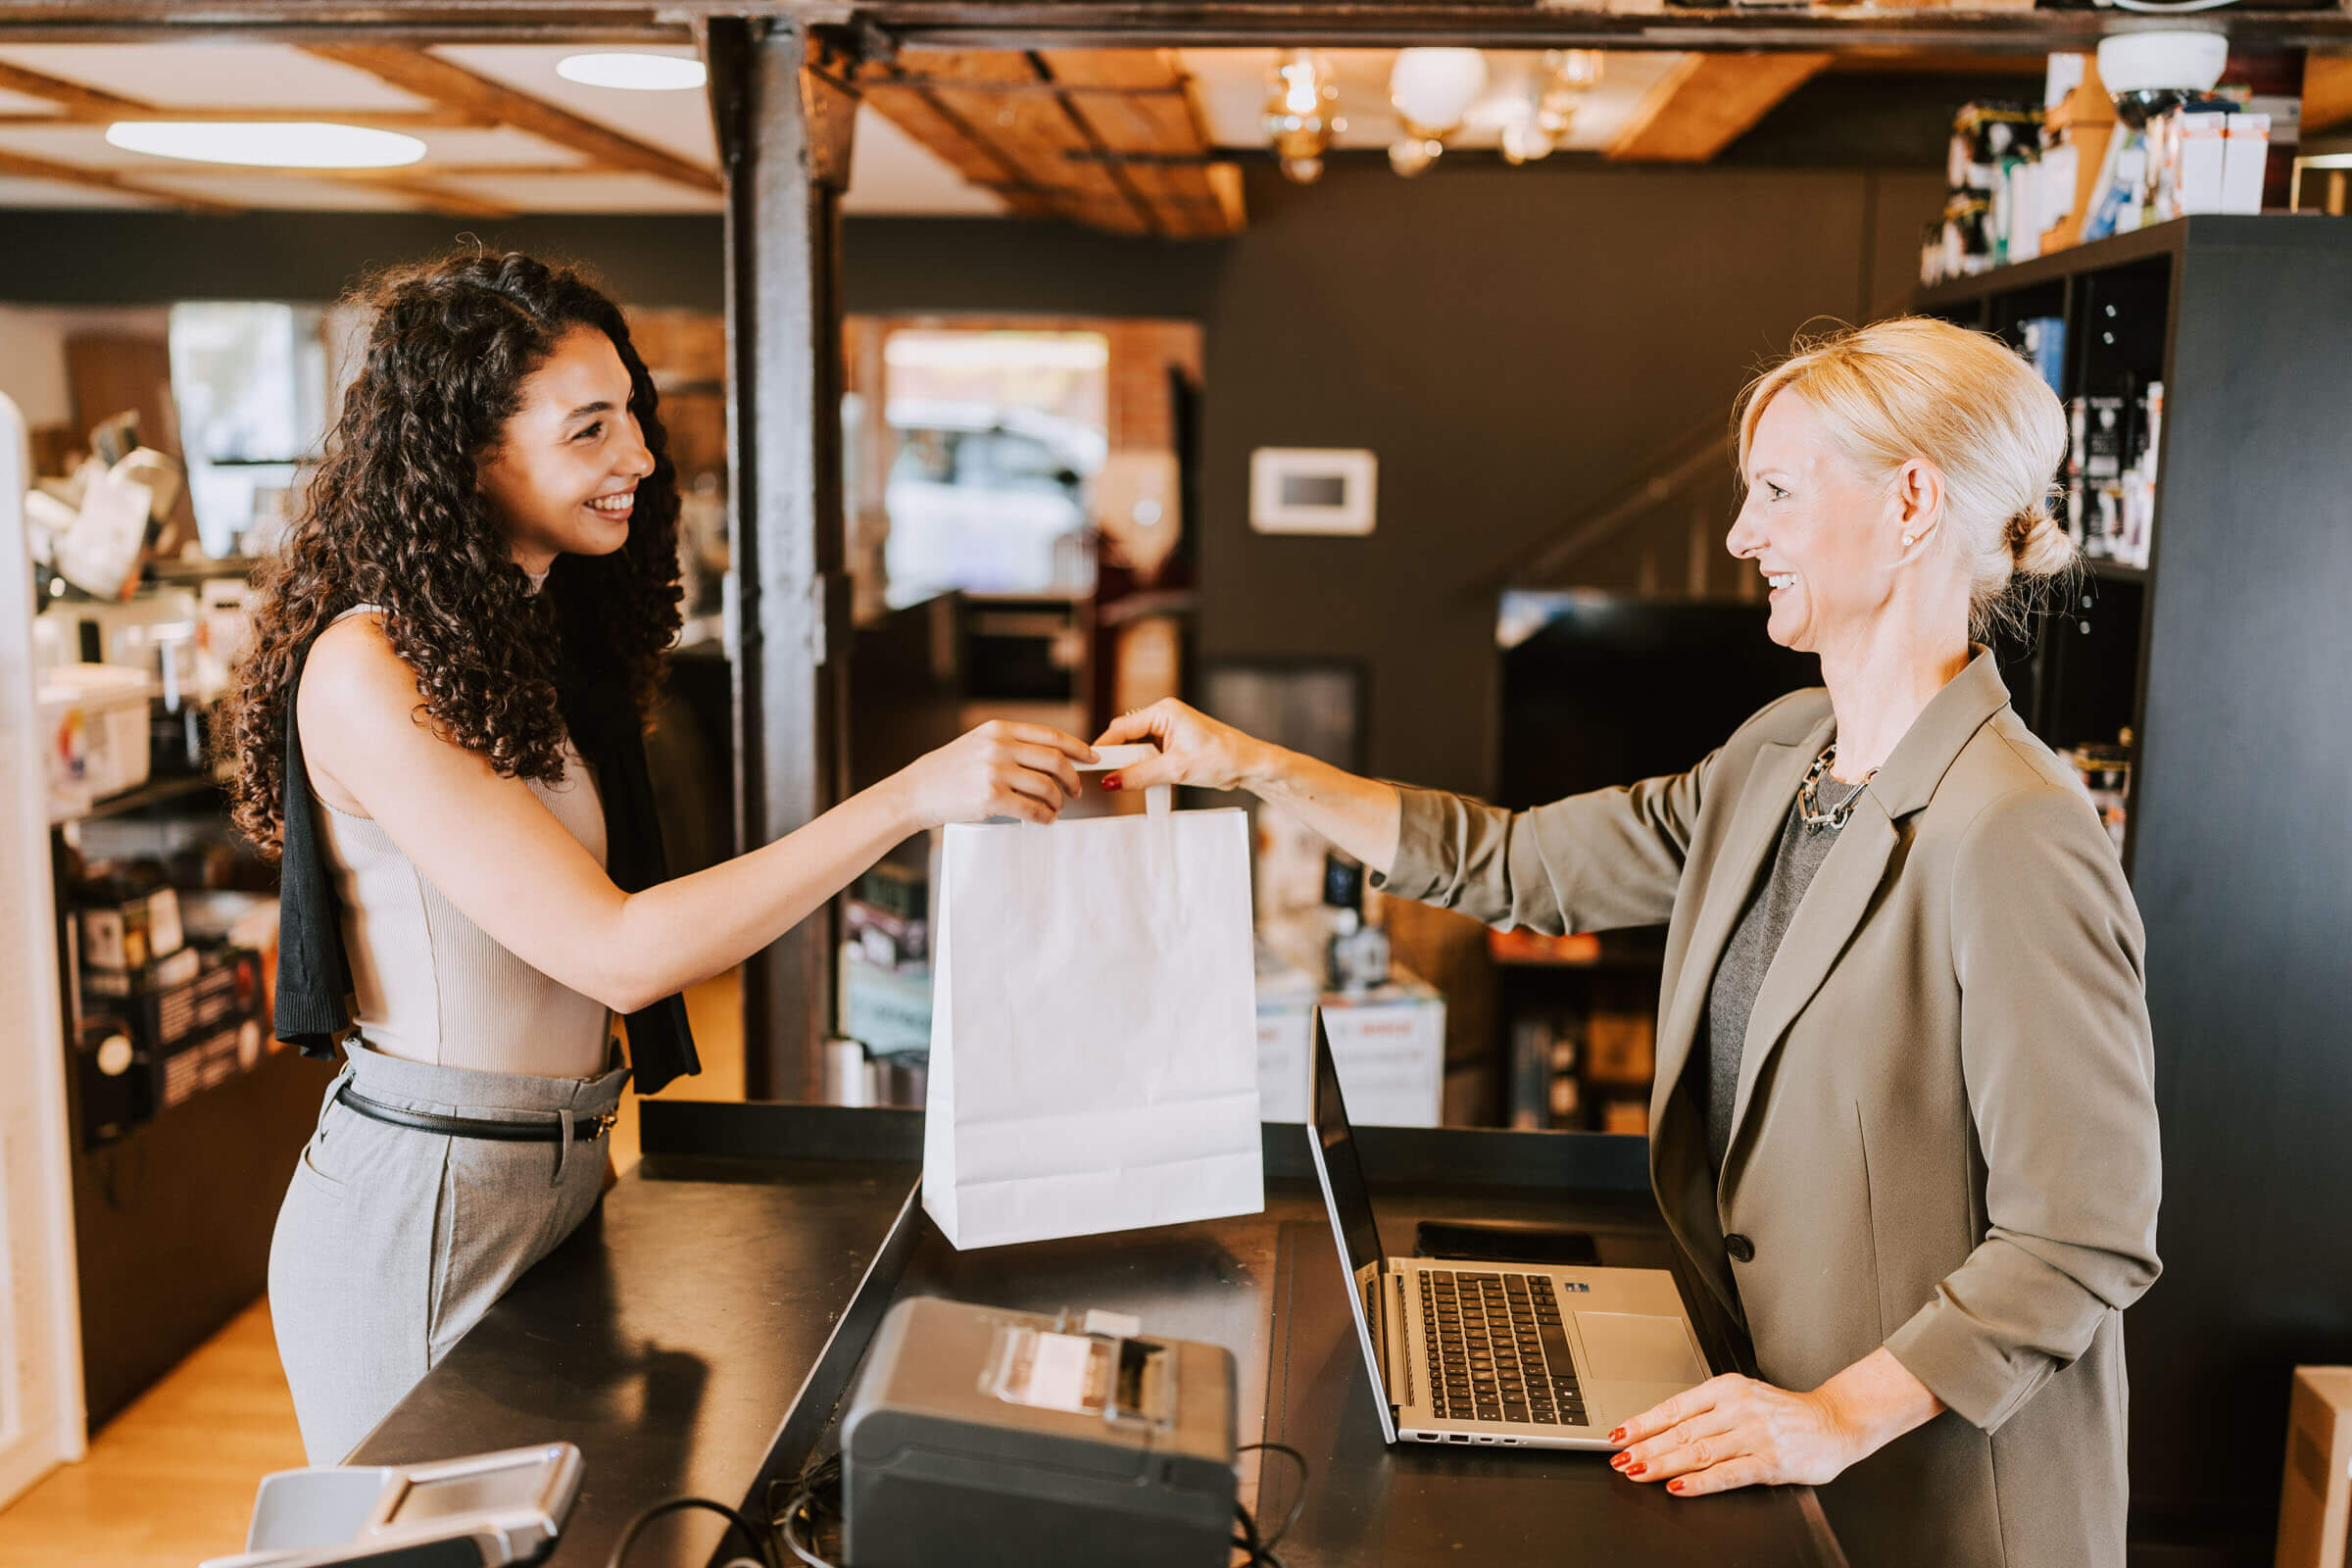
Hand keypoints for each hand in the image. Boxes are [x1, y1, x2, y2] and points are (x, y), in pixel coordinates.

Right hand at [889, 721, 1094, 829]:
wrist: (915, 791)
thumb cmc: (948, 771)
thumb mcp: (978, 744)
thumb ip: (1010, 746)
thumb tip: (1051, 758)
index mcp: (999, 729)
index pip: (1051, 735)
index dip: (1078, 747)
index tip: (1092, 757)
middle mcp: (999, 746)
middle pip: (1055, 761)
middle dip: (1072, 778)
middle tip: (1075, 792)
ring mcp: (995, 771)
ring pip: (1048, 787)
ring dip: (1059, 801)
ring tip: (1056, 809)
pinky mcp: (991, 798)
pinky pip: (1033, 809)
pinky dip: (1045, 817)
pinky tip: (1045, 819)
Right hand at [1091, 699, 1268, 792]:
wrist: (1249, 765)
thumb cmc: (1222, 758)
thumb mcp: (1176, 769)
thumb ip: (1139, 775)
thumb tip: (1112, 782)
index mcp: (1164, 712)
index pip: (1122, 728)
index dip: (1105, 747)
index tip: (1090, 764)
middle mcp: (1164, 716)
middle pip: (1127, 736)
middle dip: (1119, 757)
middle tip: (1110, 778)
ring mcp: (1170, 730)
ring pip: (1137, 747)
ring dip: (1133, 765)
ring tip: (1129, 781)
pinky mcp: (1175, 744)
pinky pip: (1149, 755)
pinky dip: (1144, 768)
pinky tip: (1144, 780)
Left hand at [1607, 1374, 1863, 1495]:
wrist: (1835, 1421)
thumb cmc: (1783, 1413)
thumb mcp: (1743, 1398)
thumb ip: (1707, 1412)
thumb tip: (1660, 1429)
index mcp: (1727, 1388)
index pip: (1674, 1406)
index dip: (1642, 1422)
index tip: (1617, 1435)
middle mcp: (1738, 1408)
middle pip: (1681, 1430)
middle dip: (1645, 1446)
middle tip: (1619, 1459)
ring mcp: (1754, 1434)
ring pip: (1699, 1450)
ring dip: (1664, 1463)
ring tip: (1638, 1472)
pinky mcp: (1771, 1461)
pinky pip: (1729, 1473)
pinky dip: (1700, 1482)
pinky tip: (1679, 1488)